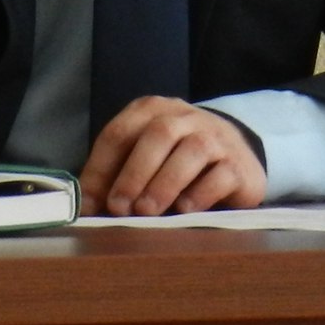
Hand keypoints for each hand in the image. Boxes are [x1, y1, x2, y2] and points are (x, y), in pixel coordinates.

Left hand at [79, 98, 267, 215]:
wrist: (235, 155)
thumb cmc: (176, 160)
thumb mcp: (144, 160)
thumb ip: (115, 177)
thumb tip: (85, 209)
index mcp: (153, 112)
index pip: (120, 132)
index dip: (101, 168)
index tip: (90, 203)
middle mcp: (185, 118)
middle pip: (159, 134)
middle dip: (135, 173)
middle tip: (119, 208)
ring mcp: (216, 138)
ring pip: (193, 150)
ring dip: (165, 183)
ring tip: (147, 212)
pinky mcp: (239, 165)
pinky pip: (220, 175)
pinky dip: (199, 193)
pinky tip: (183, 210)